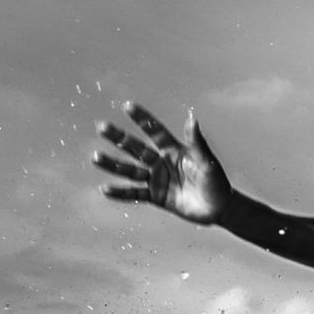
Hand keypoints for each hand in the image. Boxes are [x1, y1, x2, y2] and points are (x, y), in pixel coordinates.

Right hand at [92, 103, 230, 223]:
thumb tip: (191, 118)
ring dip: (113, 164)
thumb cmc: (217, 182)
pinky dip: (120, 193)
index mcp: (174, 150)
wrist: (219, 208)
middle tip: (101, 127)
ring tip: (95, 157)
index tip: (128, 105)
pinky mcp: (156, 197)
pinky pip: (135, 194)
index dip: (143, 119)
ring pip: (131, 170)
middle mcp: (162, 162)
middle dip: (119, 138)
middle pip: (136, 148)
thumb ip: (197, 142)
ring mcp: (157, 179)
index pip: (155, 131)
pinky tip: (104, 189)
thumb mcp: (207, 162)